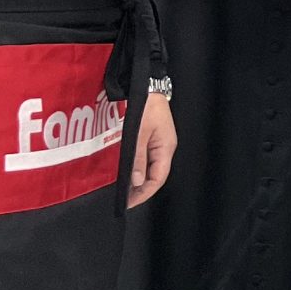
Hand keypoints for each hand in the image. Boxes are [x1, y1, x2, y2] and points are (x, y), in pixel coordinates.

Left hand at [129, 92, 175, 206]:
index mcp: (166, 148)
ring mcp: (161, 143)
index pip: (158, 179)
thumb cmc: (146, 107)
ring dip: (139, 180)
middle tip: (124, 200)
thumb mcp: (138, 134)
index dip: (144, 193)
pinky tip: (129, 172)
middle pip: (156, 176)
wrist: (148, 87)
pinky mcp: (154, 139)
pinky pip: (148, 159)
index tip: (129, 203)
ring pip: (151, 169)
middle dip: (141, 190)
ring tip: (124, 190)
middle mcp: (165, 148)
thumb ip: (138, 159)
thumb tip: (137, 182)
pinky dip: (138, 169)